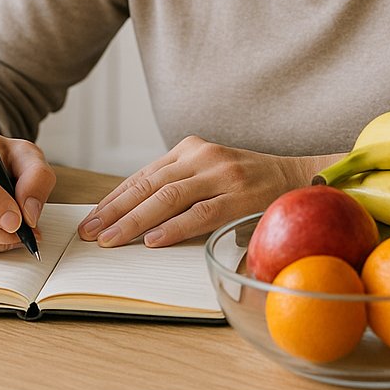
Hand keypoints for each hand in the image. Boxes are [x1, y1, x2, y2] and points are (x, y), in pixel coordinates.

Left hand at [77, 135, 342, 247]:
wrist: (299, 177)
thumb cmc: (249, 182)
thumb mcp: (209, 174)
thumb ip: (179, 187)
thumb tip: (135, 217)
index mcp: (191, 149)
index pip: (143, 175)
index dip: (115, 198)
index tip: (92, 217)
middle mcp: (203, 156)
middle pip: (149, 185)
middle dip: (115, 210)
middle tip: (90, 232)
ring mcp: (222, 173)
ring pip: (168, 197)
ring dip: (134, 220)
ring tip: (111, 239)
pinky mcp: (240, 195)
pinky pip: (200, 212)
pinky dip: (174, 226)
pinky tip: (153, 239)